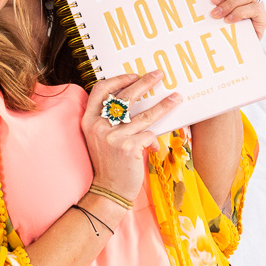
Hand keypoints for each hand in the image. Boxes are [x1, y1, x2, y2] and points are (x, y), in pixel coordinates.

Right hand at [81, 68, 180, 201]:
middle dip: (145, 83)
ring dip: (164, 105)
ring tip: (176, 98)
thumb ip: (109, 121)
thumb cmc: (109, 163)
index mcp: (88, 120)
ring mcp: (112, 136)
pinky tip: (155, 148)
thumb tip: (134, 103)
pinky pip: (149, 135)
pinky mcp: (128, 147)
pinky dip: (155, 141)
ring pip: (144, 115)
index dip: (118, 80)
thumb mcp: (100, 139)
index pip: (100, 90)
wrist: (108, 190)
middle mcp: (98, 126)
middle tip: (158, 75)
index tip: (133, 76)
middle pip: (125, 96)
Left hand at [208, 0, 265, 39]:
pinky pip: (255, 8)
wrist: (232, 41)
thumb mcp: (211, 0)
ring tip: (216, 14)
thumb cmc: (217, 17)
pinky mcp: (262, 15)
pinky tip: (228, 20)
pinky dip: (239, 13)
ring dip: (231, 3)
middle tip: (213, 0)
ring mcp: (257, 0)